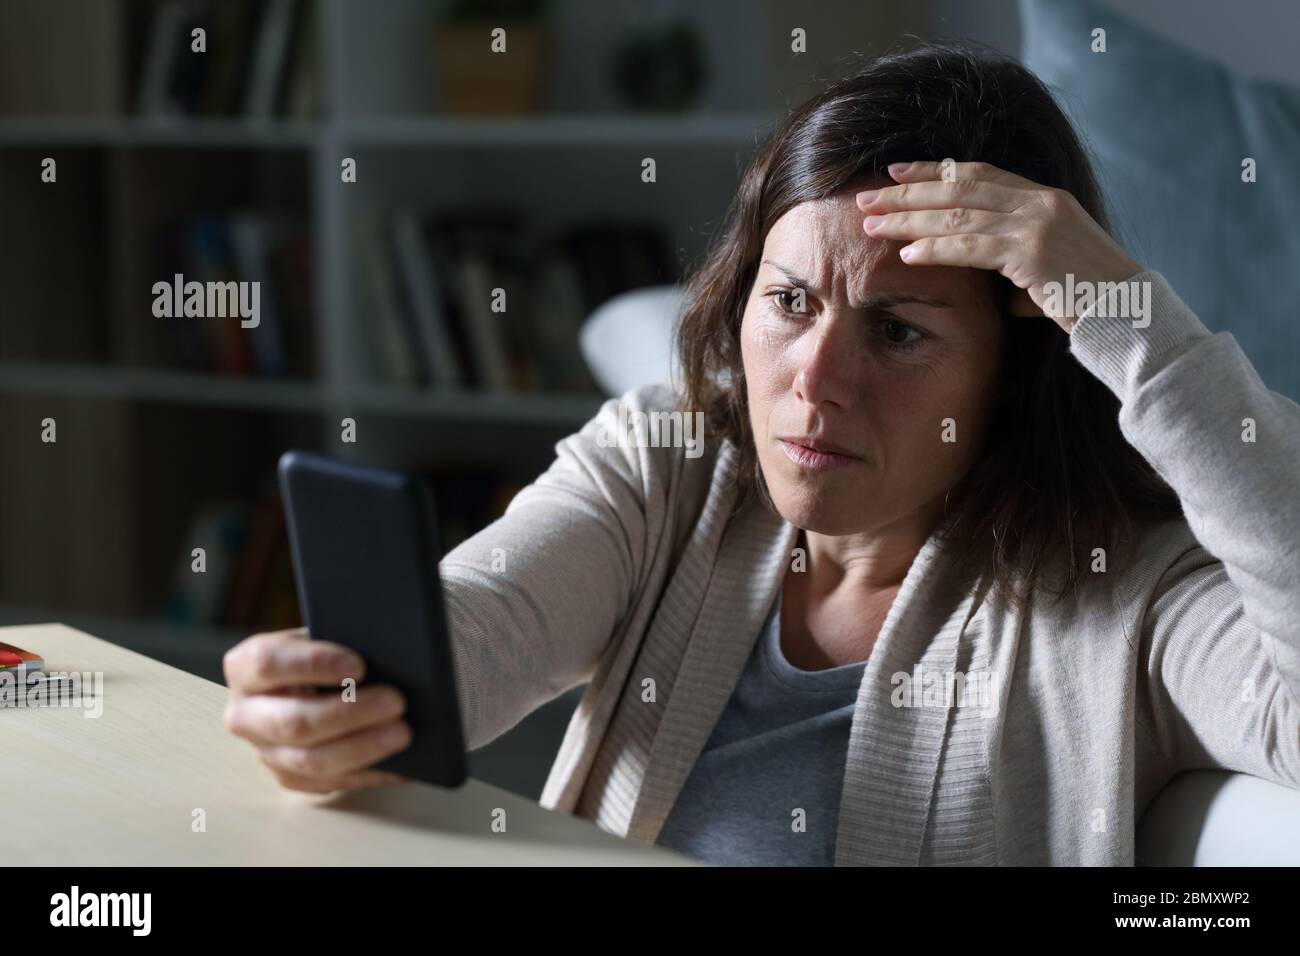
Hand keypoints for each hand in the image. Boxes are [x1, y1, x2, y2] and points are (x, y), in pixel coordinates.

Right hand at [223, 628, 411, 793]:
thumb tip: (383, 659)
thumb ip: (338, 644)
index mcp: (244, 668)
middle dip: (350, 713)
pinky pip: (329, 783)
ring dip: (363, 748)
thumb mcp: (320, 638)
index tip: (360, 666)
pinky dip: (369, 773)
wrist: (310, 682)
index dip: (314, 664)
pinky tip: (400, 763)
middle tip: (396, 701)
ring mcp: (264, 752)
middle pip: (293, 722)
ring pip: (311, 760)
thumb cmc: (321, 655)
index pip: (269, 664)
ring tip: (402, 733)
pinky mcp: (288, 778)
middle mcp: (245, 714)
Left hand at [856, 160, 1143, 333]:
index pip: (979, 173)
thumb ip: (1024, 272)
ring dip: (910, 220)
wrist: (1131, 314)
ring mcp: (1038, 224)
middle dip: (908, 192)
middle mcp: (1040, 203)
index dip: (933, 171)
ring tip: (871, 225)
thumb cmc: (1095, 301)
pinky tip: (907, 254)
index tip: (896, 172)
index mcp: (1046, 199)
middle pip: (959, 187)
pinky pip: (972, 248)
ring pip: (958, 215)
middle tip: (866, 196)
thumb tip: (1005, 293)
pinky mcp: (1033, 252)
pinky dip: (936, 250)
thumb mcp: (1053, 275)